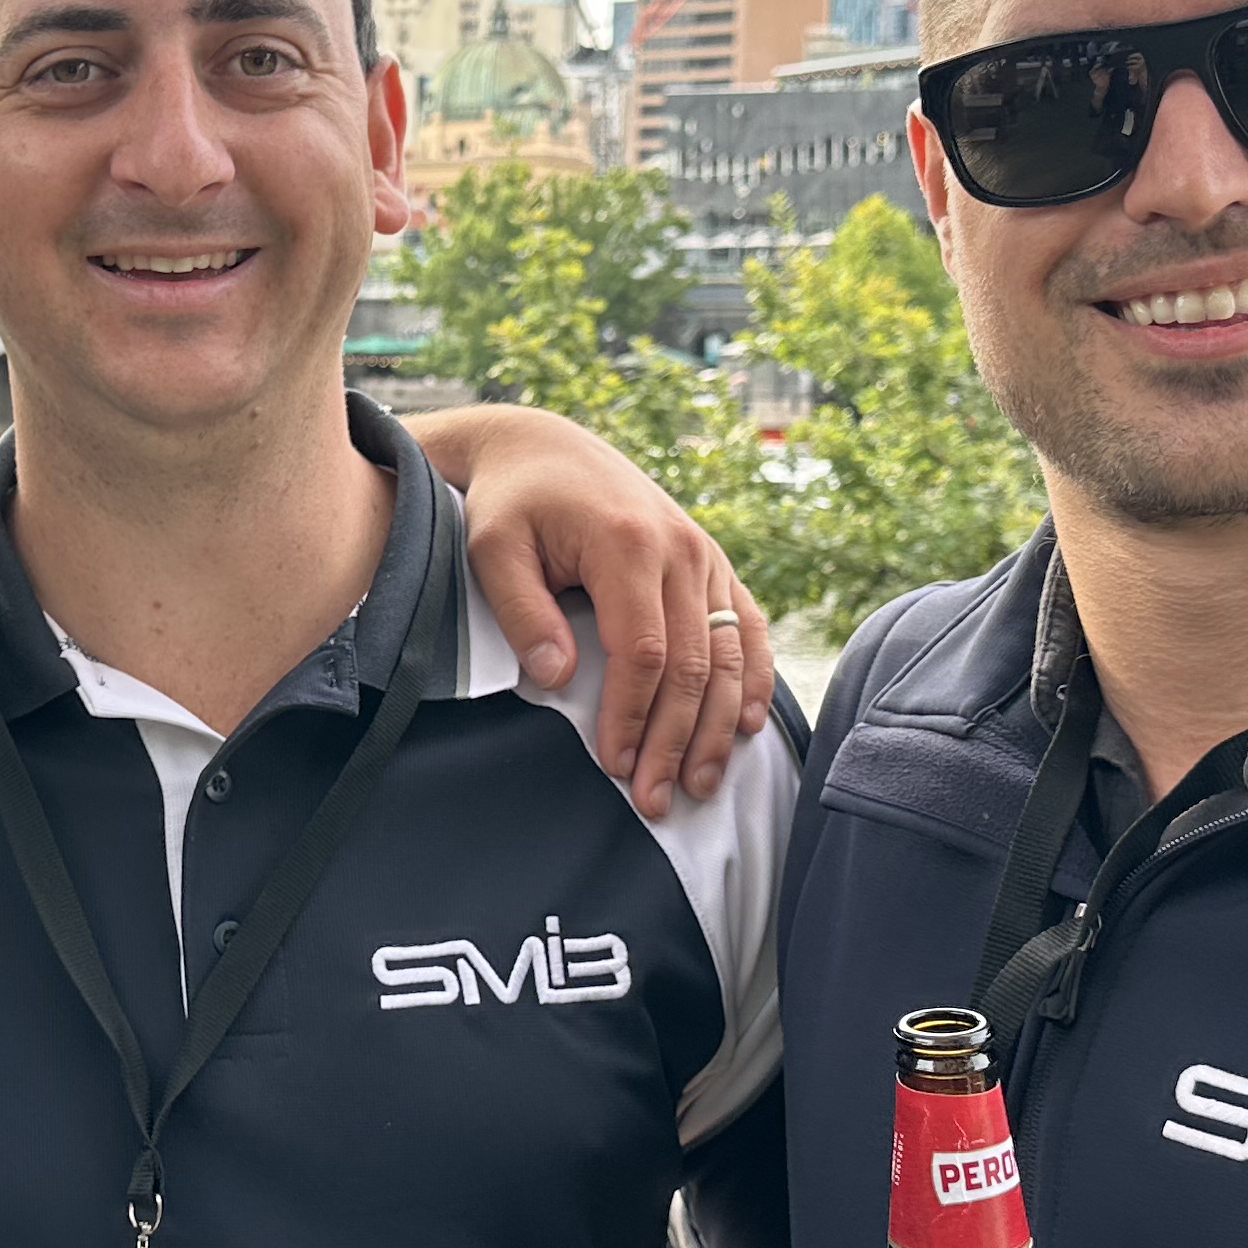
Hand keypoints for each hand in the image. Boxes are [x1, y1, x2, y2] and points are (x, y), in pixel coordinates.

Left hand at [417, 404, 772, 815]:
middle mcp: (680, 548)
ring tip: (702, 784)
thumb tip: (557, 677)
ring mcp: (703, 554)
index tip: (615, 765)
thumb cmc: (511, 504)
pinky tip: (747, 726)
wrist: (544, 448)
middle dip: (678, 739)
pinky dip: (755, 679)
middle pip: (695, 664)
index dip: (633, 716)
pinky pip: (746, 626)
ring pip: (730, 654)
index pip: (644, 652)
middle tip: (657, 800)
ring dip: (718, 726)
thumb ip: (522, 613)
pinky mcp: (712, 561)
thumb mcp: (492, 549)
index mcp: (627, 544)